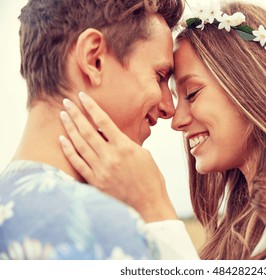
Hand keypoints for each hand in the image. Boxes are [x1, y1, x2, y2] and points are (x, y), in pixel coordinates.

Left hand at [59, 92, 176, 221]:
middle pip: (87, 131)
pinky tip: (62, 140)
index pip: (104, 121)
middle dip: (75, 114)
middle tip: (66, 102)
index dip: (92, 107)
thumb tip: (114, 136)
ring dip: (69, 129)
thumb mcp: (144, 155)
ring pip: (80, 145)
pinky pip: (78, 163)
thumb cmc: (151, 179)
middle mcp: (110, 156)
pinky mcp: (95, 182)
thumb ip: (127, 144)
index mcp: (125, 147)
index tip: (83, 96)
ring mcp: (101, 170)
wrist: (149, 205)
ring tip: (62, 116)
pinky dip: (69, 151)